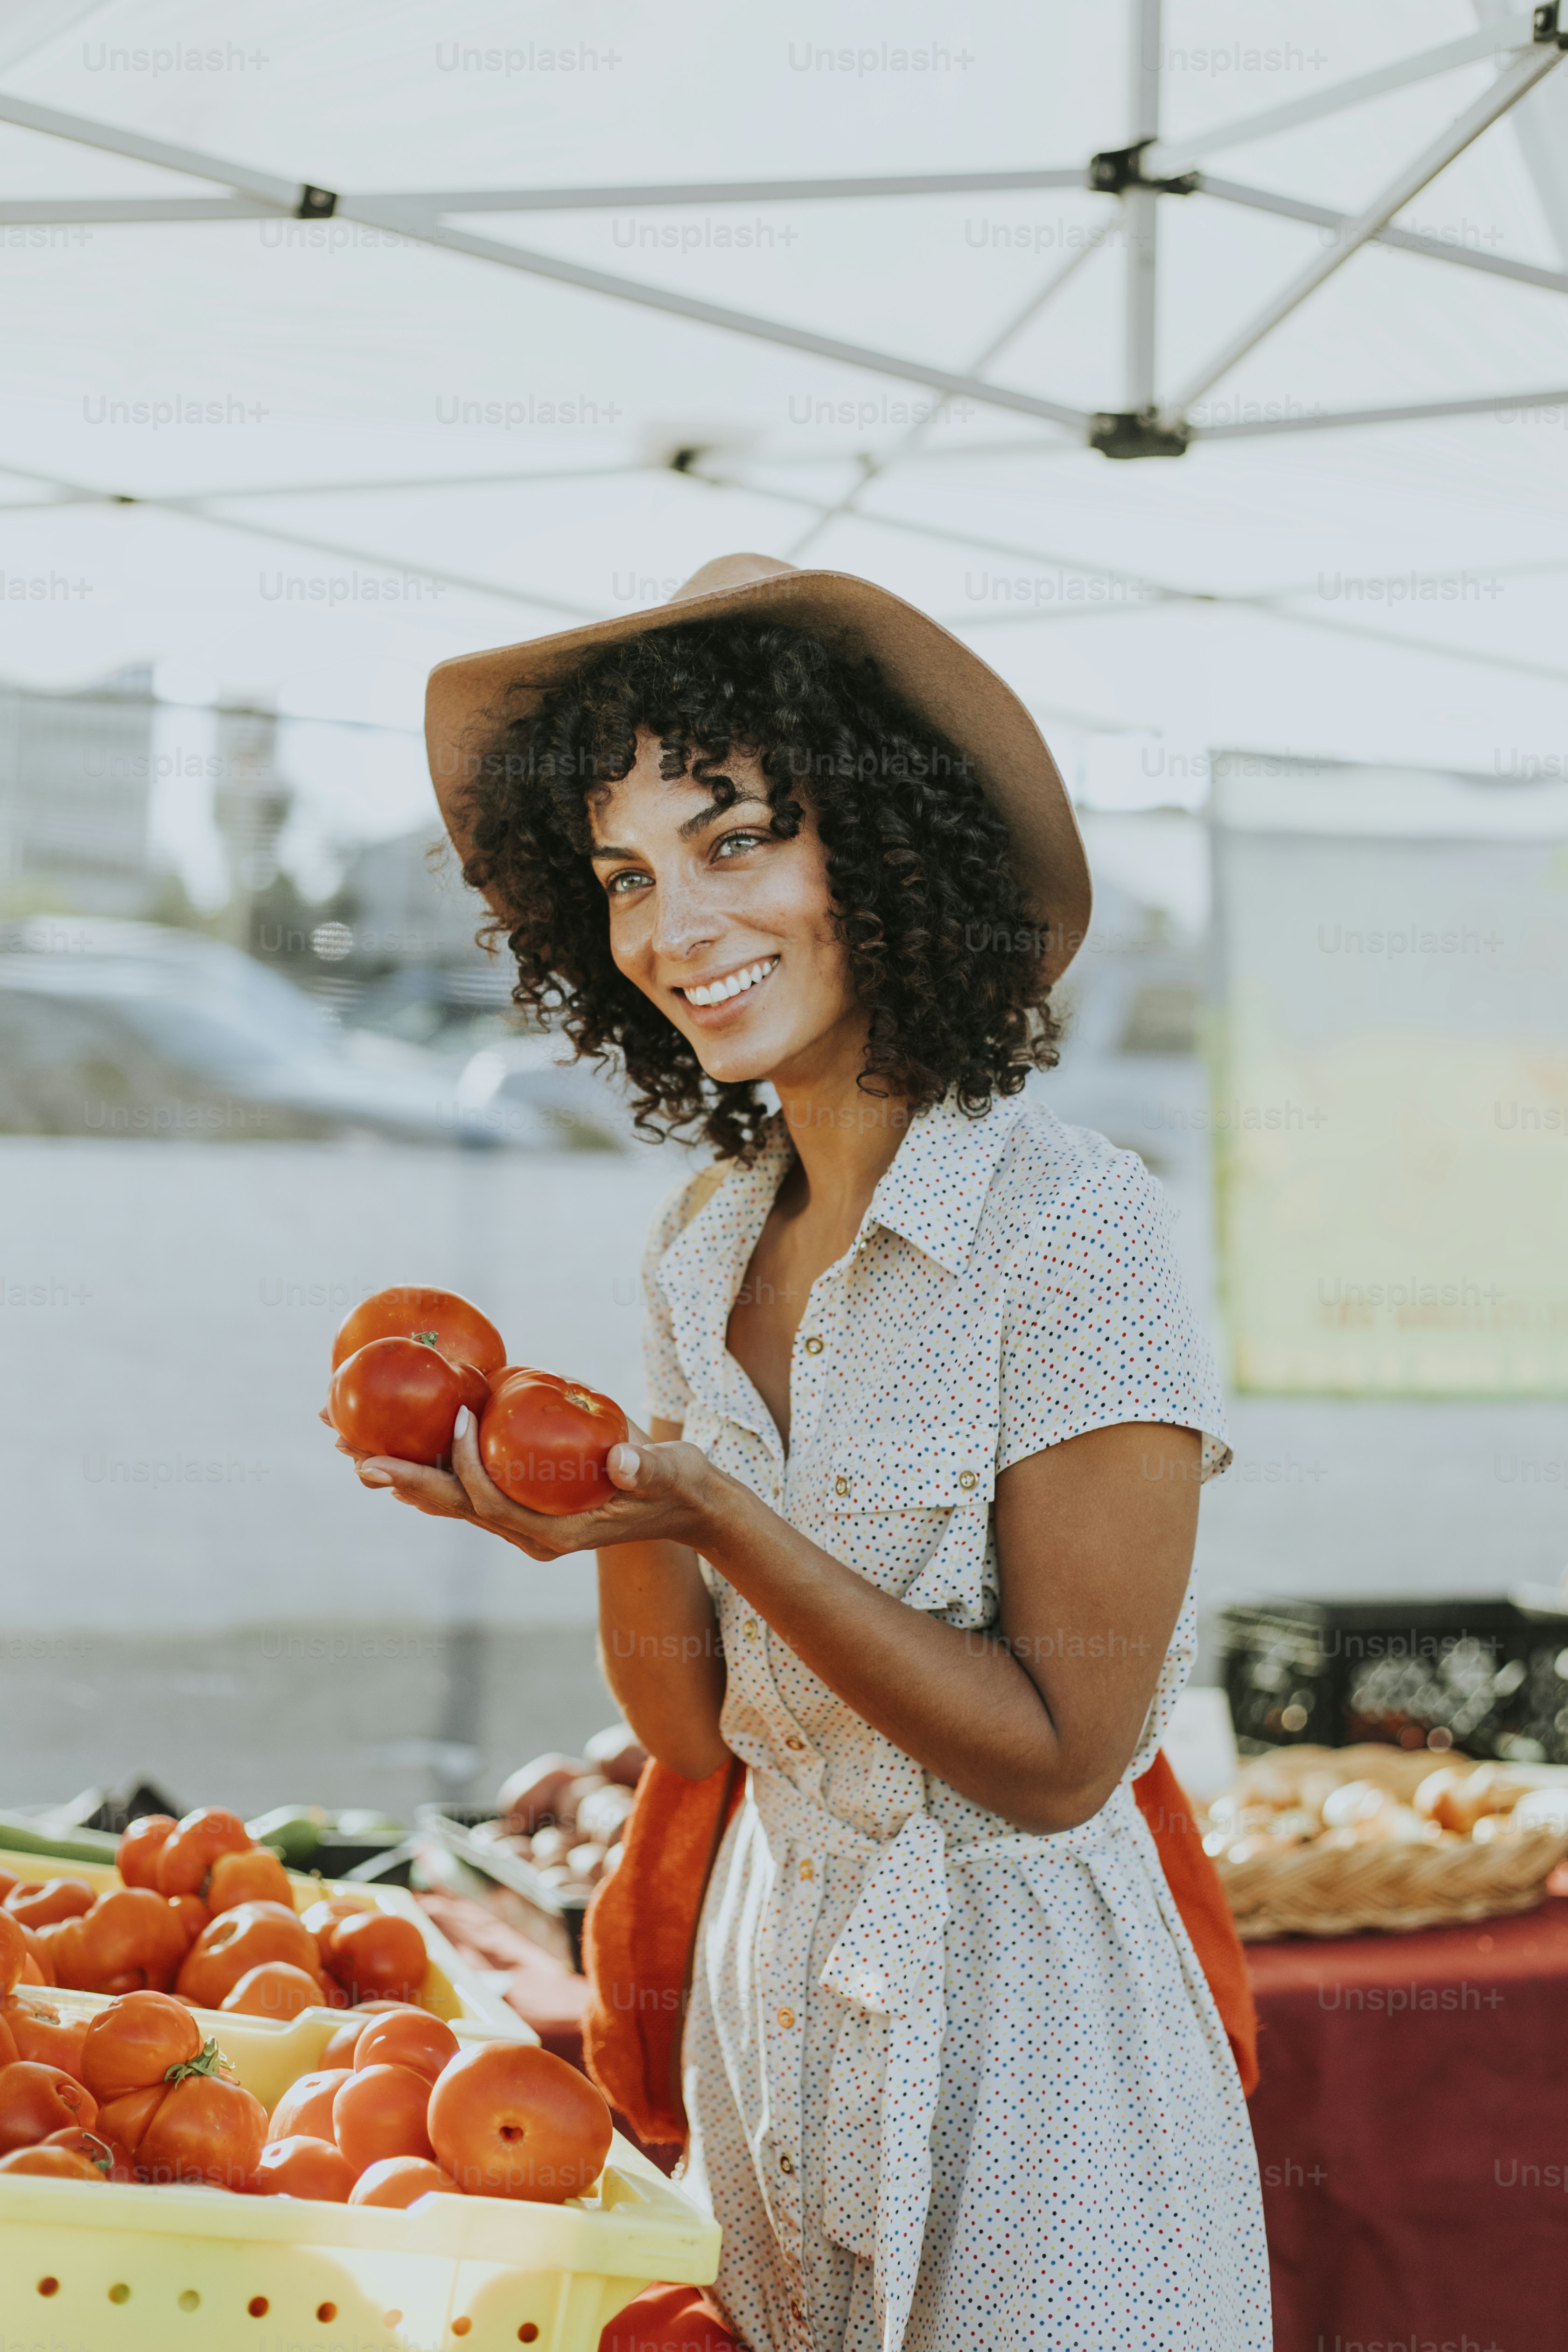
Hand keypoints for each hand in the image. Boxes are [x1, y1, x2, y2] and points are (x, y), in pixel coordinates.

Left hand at [322, 1403, 727, 1561]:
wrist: (684, 1507)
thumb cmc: (680, 1488)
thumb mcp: (674, 1476)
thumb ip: (650, 1469)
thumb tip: (623, 1459)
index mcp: (555, 1532)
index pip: (494, 1504)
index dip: (468, 1466)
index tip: (457, 1418)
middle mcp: (527, 1532)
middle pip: (451, 1506)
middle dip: (399, 1476)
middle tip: (349, 1449)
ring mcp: (520, 1519)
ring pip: (447, 1498)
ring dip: (399, 1468)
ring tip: (348, 1440)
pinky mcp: (520, 1502)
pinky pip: (464, 1484)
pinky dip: (428, 1462)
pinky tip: (398, 1438)